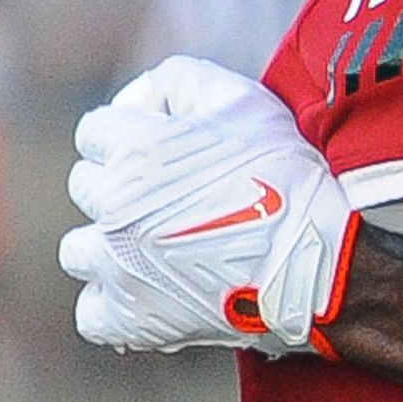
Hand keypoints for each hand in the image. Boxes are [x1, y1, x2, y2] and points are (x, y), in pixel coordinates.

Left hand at [60, 57, 355, 352]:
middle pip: (87, 189)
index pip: (94, 132)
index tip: (164, 153)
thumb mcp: (241, 98)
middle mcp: (116, 206)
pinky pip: (92, 313)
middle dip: (122, 189)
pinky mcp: (130, 319)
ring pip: (80, 252)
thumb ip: (177, 81)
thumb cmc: (288, 176)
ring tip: (157, 252)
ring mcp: (118, 267)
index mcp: (136, 149)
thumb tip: (137, 100)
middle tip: (174, 201)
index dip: (130, 137)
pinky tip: (150, 294)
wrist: (322, 261)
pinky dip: (115, 307)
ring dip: (111, 248)